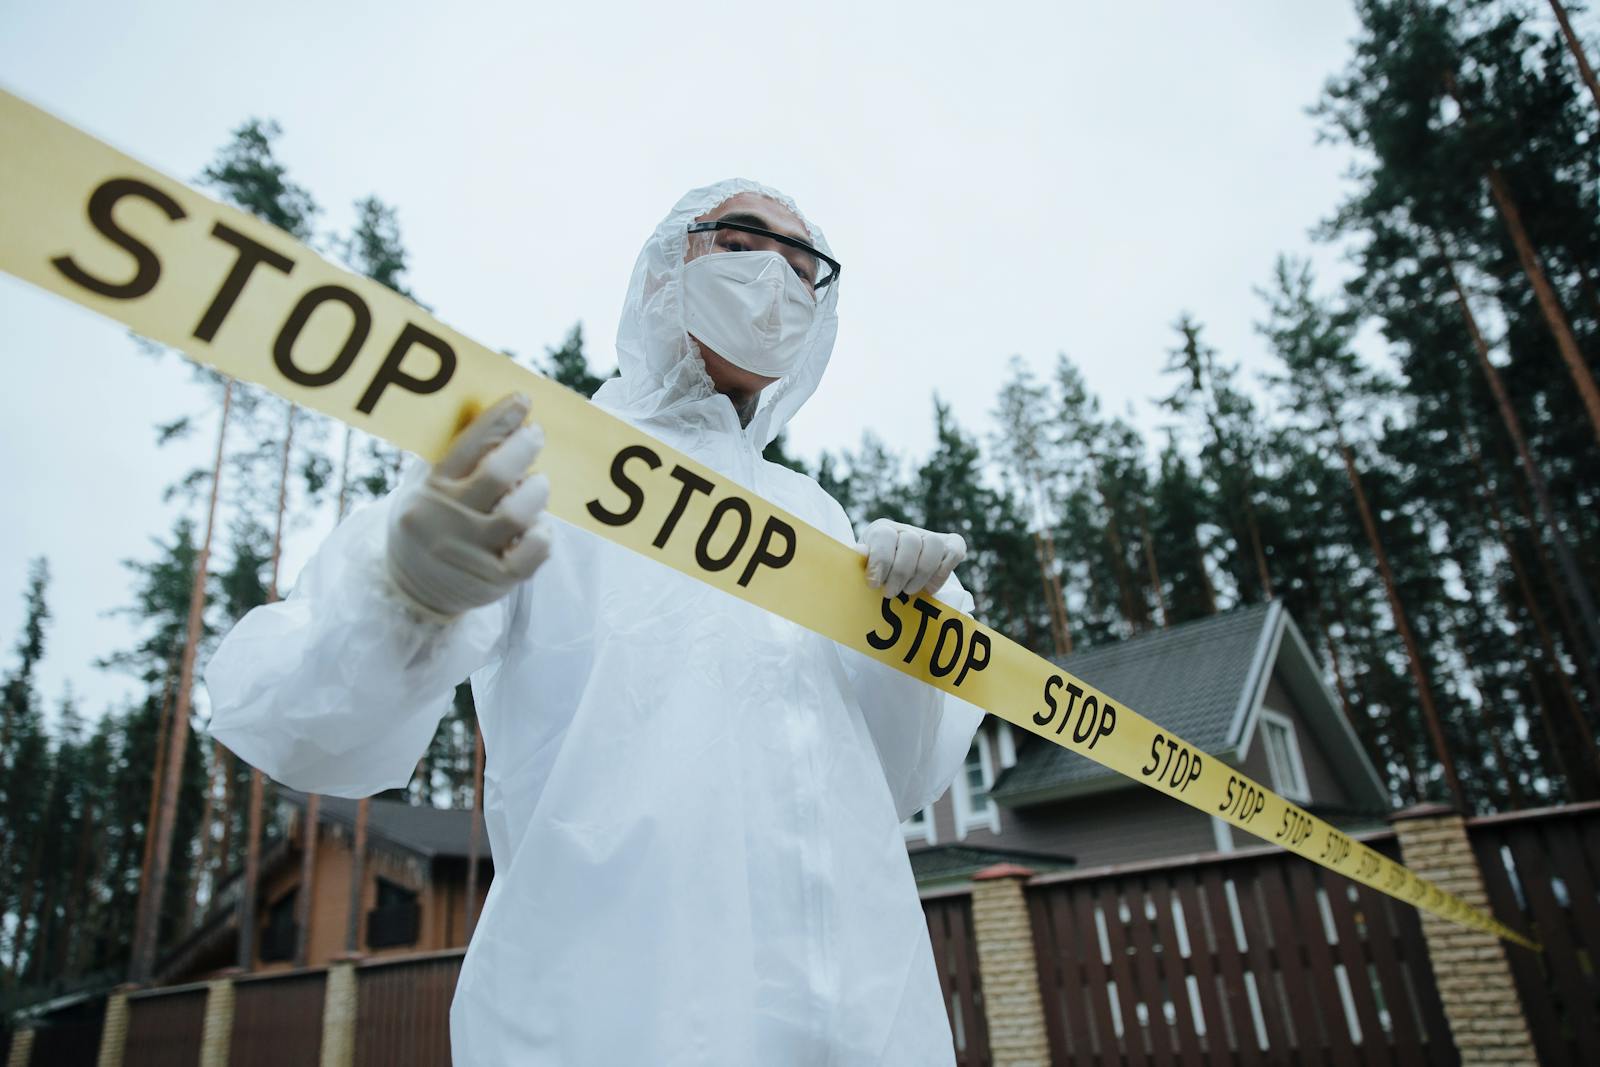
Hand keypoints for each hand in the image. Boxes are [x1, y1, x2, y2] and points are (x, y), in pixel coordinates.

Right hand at [386, 394, 551, 618]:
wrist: (411, 589)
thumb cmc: (430, 521)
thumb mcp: (424, 485)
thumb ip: (453, 454)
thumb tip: (497, 413)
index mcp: (430, 489)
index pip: (467, 445)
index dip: (499, 419)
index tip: (522, 401)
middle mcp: (447, 520)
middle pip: (497, 475)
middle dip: (523, 447)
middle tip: (535, 435)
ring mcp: (471, 552)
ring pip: (519, 513)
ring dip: (537, 490)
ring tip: (538, 483)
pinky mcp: (495, 579)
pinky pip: (534, 551)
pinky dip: (543, 533)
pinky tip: (538, 525)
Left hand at [858, 518, 965, 598]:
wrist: (895, 579)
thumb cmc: (875, 577)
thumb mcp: (862, 569)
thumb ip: (860, 562)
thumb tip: (859, 552)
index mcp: (882, 530)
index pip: (885, 536)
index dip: (880, 561)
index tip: (874, 584)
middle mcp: (906, 530)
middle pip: (911, 542)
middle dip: (901, 572)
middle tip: (891, 593)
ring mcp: (928, 536)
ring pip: (933, 544)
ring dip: (922, 572)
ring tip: (910, 591)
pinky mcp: (949, 545)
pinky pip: (955, 550)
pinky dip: (943, 570)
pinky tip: (930, 588)